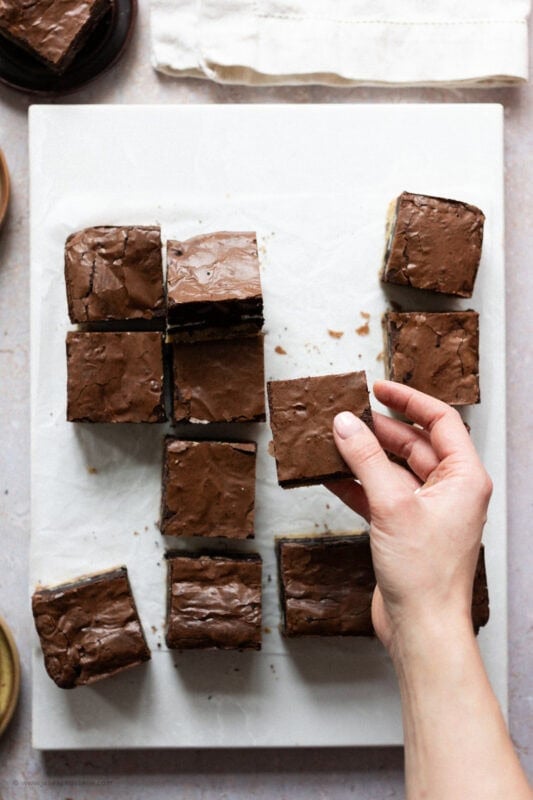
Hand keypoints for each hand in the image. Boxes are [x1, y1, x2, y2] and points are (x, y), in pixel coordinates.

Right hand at [326, 380, 491, 657]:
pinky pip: (381, 495)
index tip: (378, 388)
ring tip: (334, 441)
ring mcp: (427, 511)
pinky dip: (358, 485)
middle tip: (347, 416)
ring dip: (364, 456)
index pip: (440, 421)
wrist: (421, 628)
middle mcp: (450, 491)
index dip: (408, 400)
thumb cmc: (425, 575)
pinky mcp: (406, 529)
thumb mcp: (391, 504)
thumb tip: (346, 425)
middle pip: (414, 443)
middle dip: (379, 429)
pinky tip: (332, 476)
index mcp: (464, 477)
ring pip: (393, 469)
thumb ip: (365, 459)